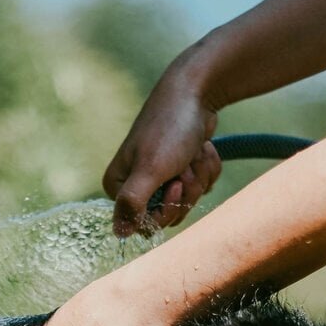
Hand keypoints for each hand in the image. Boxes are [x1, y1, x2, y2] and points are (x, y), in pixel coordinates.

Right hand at [103, 65, 220, 237]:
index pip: (145, 225)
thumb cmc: (169, 128)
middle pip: (169, 215)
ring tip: (192, 151)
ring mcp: (160, 175)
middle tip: (184, 165)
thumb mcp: (150, 170)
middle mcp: (136, 183)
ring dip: (198, 175)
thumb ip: (132, 204)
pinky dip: (207, 167)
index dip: (166, 210)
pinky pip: (201, 185)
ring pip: (188, 200)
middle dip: (186, 190)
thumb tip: (118, 234)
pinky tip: (202, 146)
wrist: (196, 90)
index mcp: (118, 186)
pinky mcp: (182, 167)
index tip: (175, 186)